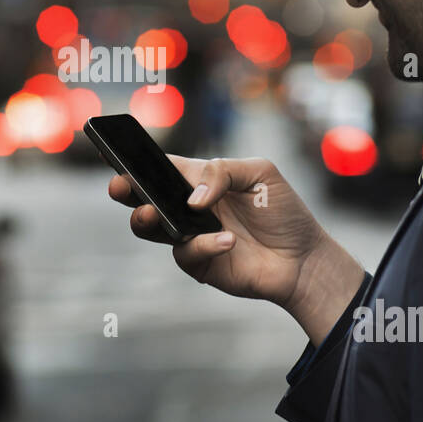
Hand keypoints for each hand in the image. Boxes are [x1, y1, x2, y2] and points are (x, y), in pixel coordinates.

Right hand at [108, 156, 364, 343]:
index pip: (162, 167)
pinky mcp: (199, 264)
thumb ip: (222, 172)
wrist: (303, 257)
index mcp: (199, 180)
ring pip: (151, 228)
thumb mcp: (260, 173)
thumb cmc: (283, 211)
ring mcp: (191, 236)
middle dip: (126, 192)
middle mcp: (188, 207)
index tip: (119, 157)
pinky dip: (204, 245)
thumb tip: (193, 198)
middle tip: (120, 188)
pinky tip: (227, 241)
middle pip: (145, 197)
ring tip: (155, 215)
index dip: (138, 162)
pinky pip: (185, 253)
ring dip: (147, 220)